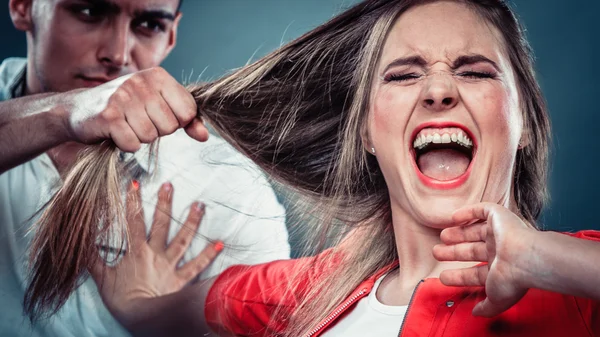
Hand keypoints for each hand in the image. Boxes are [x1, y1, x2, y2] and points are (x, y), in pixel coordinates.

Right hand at [62, 67, 207, 151]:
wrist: (78, 110)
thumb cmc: (126, 108)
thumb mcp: (158, 106)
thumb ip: (186, 120)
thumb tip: (205, 136)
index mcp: (159, 76)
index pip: (188, 111)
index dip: (176, 122)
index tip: (158, 116)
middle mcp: (141, 82)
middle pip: (170, 126)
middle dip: (156, 130)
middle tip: (137, 120)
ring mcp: (123, 98)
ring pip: (151, 137)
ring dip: (139, 137)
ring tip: (125, 125)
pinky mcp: (108, 116)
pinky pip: (132, 144)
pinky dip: (125, 144)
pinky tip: (114, 132)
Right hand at [89, 181, 222, 328]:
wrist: (141, 318)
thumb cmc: (121, 300)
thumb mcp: (102, 278)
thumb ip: (93, 259)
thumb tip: (82, 241)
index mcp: (136, 252)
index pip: (133, 222)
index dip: (133, 202)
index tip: (135, 183)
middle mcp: (156, 254)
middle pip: (161, 225)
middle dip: (164, 204)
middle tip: (169, 185)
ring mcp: (170, 266)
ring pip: (183, 240)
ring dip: (192, 222)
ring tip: (200, 205)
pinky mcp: (181, 279)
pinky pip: (197, 265)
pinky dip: (209, 255)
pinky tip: (220, 243)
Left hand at [432, 202, 538, 316]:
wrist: (525, 258)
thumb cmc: (512, 279)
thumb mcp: (496, 299)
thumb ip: (487, 307)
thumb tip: (476, 313)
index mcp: (500, 271)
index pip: (475, 273)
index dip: (458, 276)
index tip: (443, 277)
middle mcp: (500, 251)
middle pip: (471, 250)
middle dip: (453, 252)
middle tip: (436, 252)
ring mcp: (499, 233)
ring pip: (474, 231)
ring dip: (458, 234)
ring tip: (442, 236)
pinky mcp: (499, 216)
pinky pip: (482, 210)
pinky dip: (468, 212)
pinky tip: (453, 217)